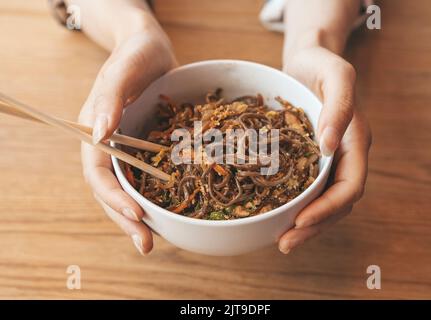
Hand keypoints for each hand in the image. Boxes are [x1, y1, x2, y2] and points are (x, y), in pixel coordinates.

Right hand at [78, 17, 176, 254]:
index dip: (114, 196)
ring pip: (130, 190)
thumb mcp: (123, 69)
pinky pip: (149, 178)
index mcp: (95, 131)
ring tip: (156, 240)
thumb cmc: (135, 53)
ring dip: (141, 217)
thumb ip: (109, 98)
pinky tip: (172, 214)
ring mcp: (129, 150)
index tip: (136, 215)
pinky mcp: (148, 150)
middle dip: (127, 219)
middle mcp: (109, 146)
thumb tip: (98, 134)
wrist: (152, 50)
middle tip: (146, 245)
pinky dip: (157, 197)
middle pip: (112, 190)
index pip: (98, 173)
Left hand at [278, 47, 371, 253]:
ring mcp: (326, 159)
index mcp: (355, 141)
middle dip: (313, 226)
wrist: (308, 59)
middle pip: (336, 202)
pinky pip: (305, 188)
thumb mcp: (336, 75)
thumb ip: (339, 107)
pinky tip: (274, 214)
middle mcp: (343, 155)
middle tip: (285, 243)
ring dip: (304, 224)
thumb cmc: (322, 63)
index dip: (328, 208)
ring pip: (321, 201)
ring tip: (280, 240)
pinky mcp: (308, 158)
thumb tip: (328, 145)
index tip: (301, 220)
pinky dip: (293, 205)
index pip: (349, 186)